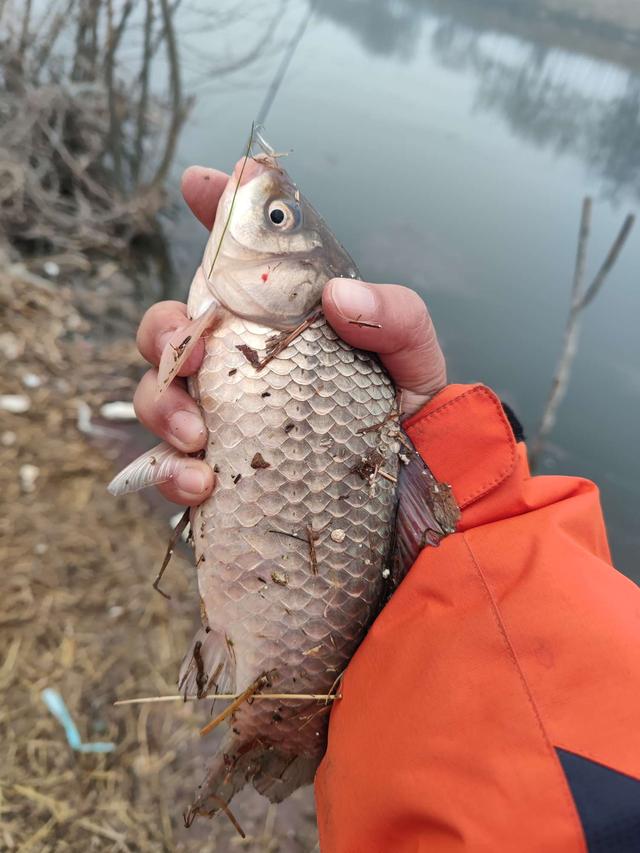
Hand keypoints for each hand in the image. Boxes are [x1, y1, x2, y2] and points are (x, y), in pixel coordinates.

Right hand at [134, 166, 446, 505]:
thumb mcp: (414, 356)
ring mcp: (224, 412)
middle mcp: (242, 358)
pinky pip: (167, 465)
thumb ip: (396, 315)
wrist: (410, 486)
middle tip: (185, 356)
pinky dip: (171, 472)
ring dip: (161, 405)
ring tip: (195, 436)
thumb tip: (338, 295)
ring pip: (156, 390)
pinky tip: (200, 484)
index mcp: (281, 316)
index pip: (240, 255)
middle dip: (162, 332)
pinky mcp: (217, 466)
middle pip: (172, 326)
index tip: (201, 183)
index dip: (216, 211)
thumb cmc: (404, 410)